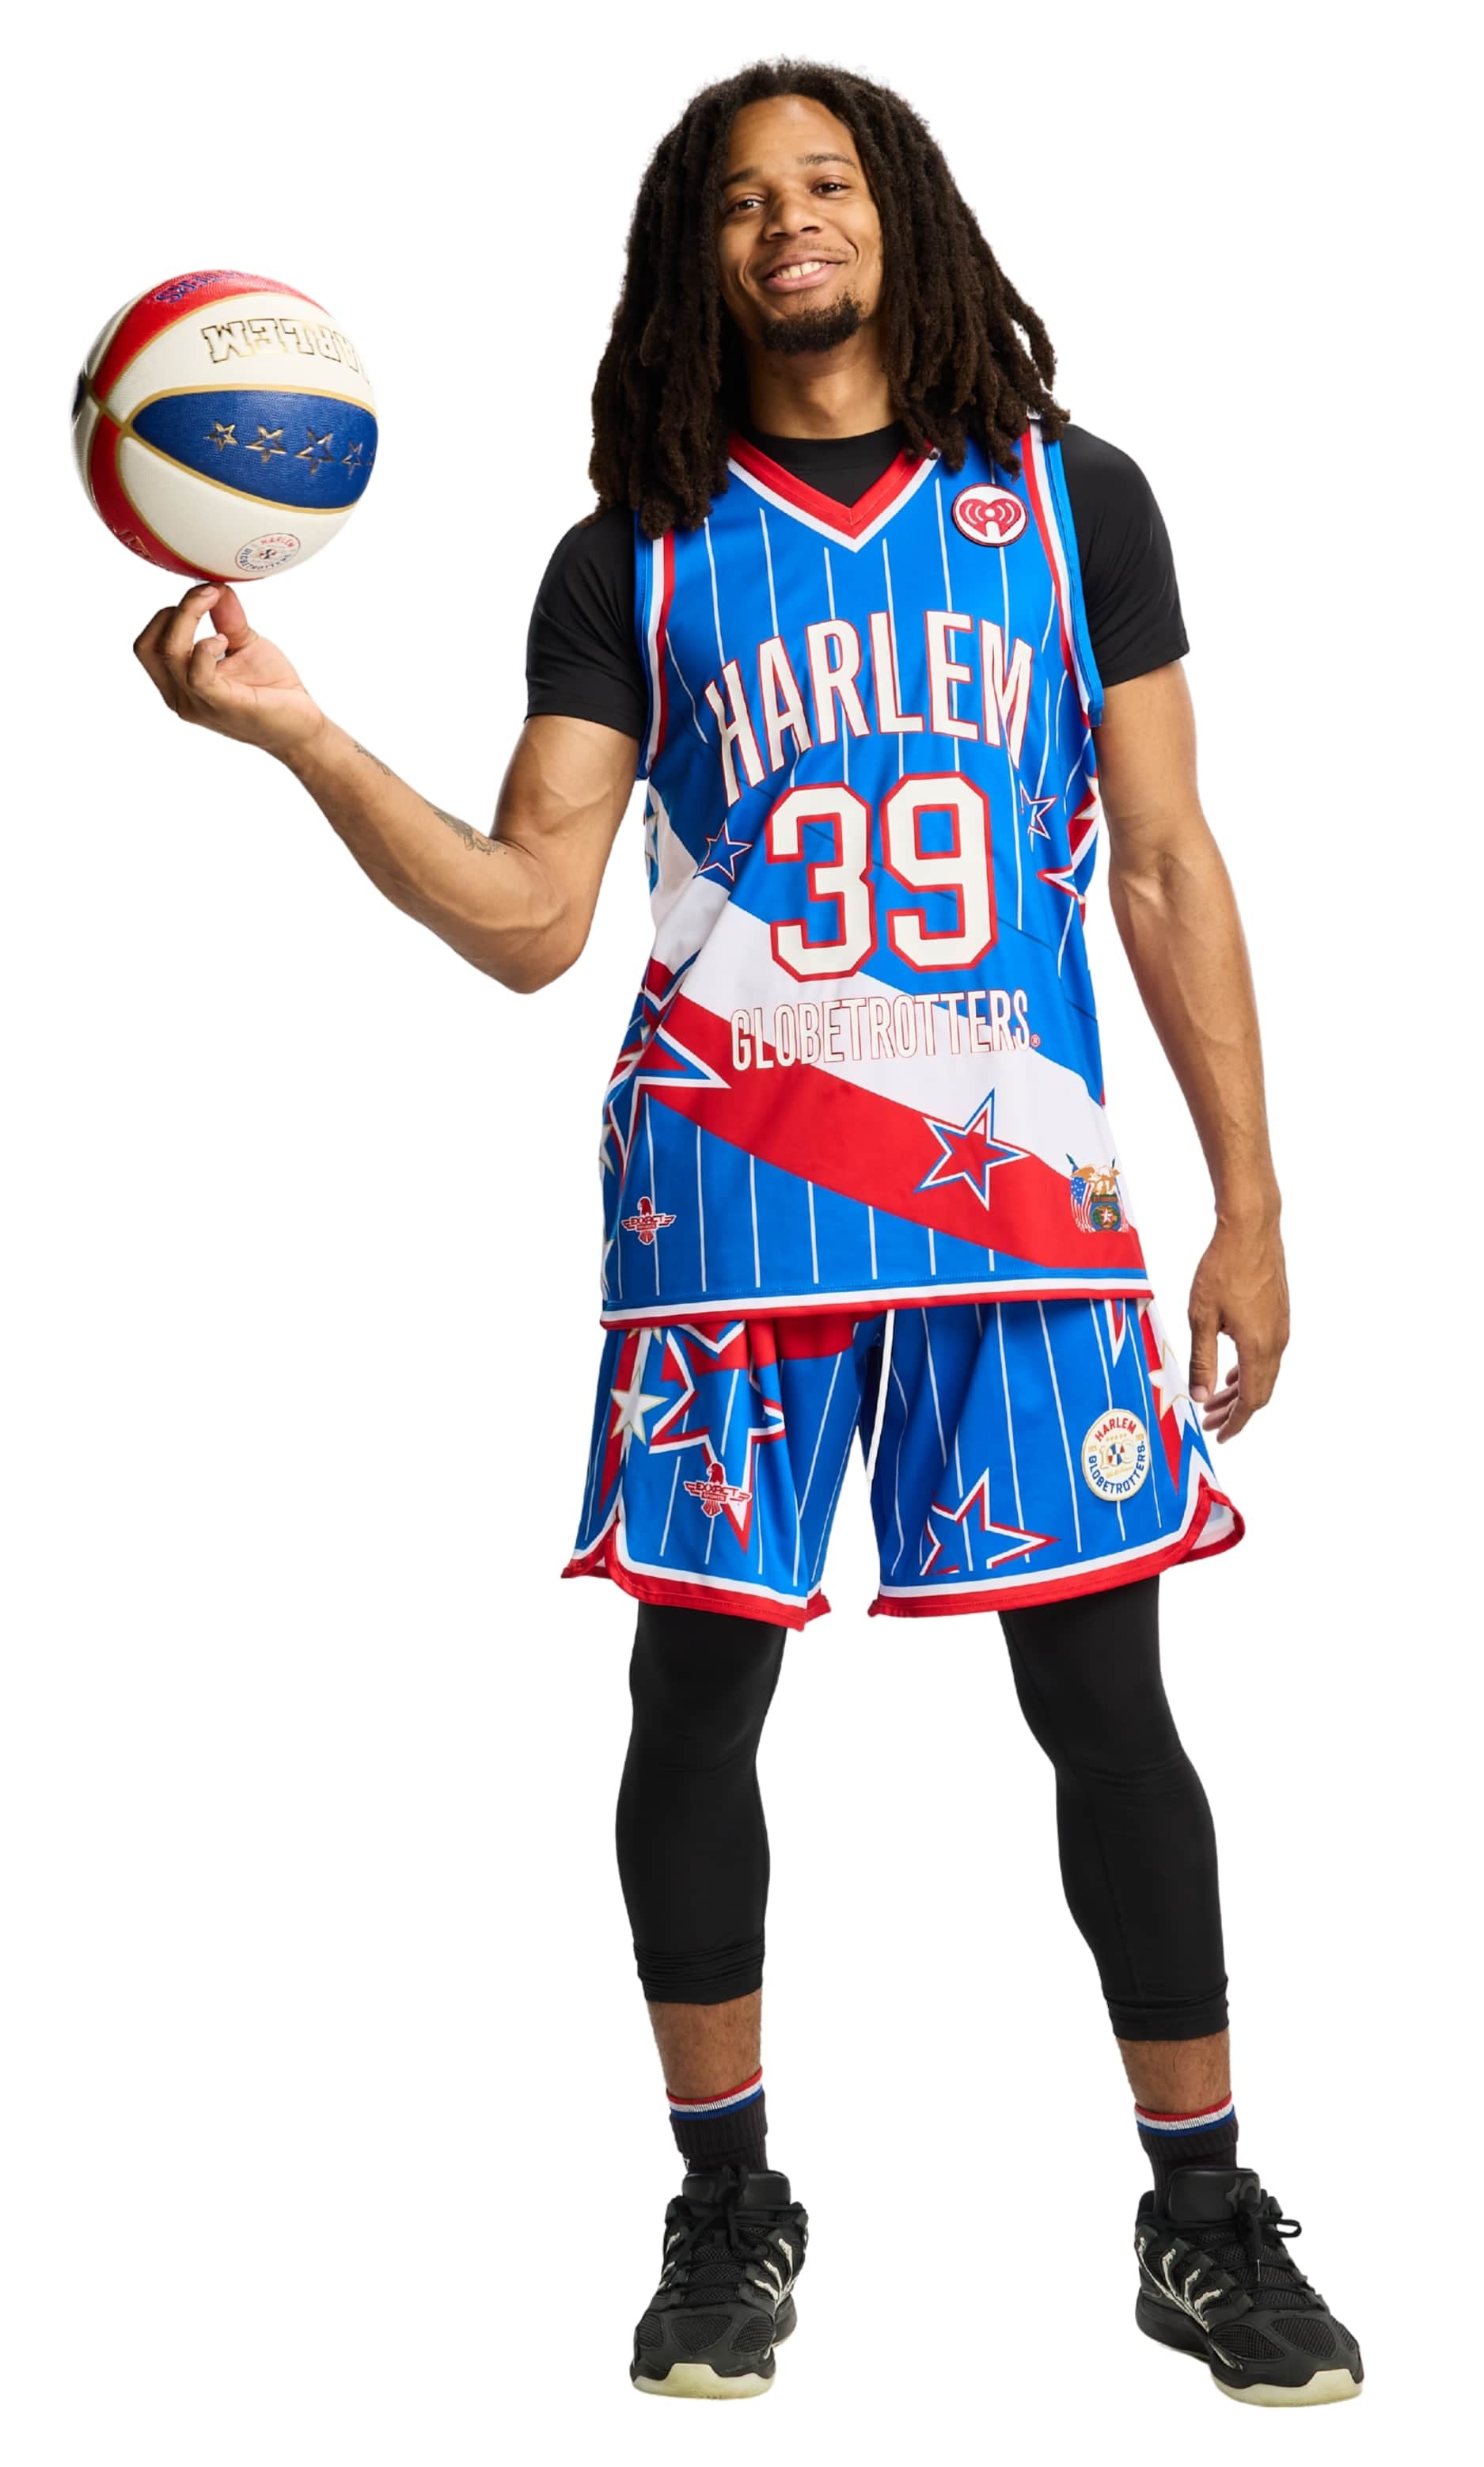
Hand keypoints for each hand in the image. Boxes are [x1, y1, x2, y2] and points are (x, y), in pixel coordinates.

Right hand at [133, 582, 328, 761]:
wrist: (302, 726)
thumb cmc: (271, 690)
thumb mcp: (244, 644)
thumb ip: (226, 618)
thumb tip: (216, 586)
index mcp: (178, 683)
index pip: (148, 645)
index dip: (168, 614)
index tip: (203, 594)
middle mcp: (181, 697)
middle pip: (149, 647)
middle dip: (175, 611)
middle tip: (208, 593)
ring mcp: (199, 704)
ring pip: (170, 653)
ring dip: (189, 617)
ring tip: (216, 605)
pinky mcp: (222, 706)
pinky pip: (197, 674)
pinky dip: (206, 647)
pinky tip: (226, 642)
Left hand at [1187, 1210, 1288, 1443]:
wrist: (1252, 1228)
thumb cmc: (1223, 1268)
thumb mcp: (1202, 1317)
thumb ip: (1202, 1361)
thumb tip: (1201, 1396)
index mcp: (1259, 1347)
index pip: (1252, 1400)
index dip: (1236, 1423)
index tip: (1220, 1436)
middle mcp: (1277, 1341)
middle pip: (1261, 1391)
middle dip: (1236, 1411)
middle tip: (1210, 1421)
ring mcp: (1282, 1326)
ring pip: (1265, 1372)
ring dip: (1242, 1390)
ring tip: (1217, 1398)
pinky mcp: (1280, 1313)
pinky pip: (1268, 1353)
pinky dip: (1250, 1369)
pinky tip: (1233, 1369)